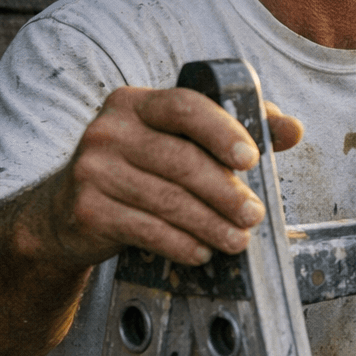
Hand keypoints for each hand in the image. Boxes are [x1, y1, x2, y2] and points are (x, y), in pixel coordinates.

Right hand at [45, 87, 303, 267]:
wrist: (63, 213)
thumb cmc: (138, 171)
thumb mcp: (178, 142)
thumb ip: (236, 130)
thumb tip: (293, 129)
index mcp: (136, 103)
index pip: (185, 106)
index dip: (222, 131)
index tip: (252, 159)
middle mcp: (109, 129)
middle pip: (181, 160)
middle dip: (225, 192)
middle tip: (254, 215)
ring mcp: (93, 169)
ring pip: (167, 199)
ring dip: (210, 224)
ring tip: (237, 240)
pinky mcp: (86, 209)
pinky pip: (145, 228)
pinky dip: (179, 243)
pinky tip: (201, 252)